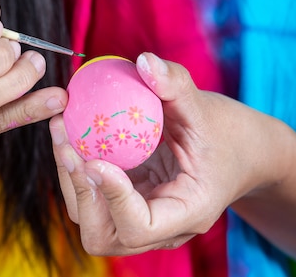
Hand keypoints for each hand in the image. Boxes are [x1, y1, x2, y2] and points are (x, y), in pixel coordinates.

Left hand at [50, 52, 288, 254]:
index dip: (112, 199)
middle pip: (102, 234)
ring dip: (69, 178)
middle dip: (79, 192)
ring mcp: (137, 217)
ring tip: (60, 131)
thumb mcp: (205, 108)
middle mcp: (158, 227)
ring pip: (88, 218)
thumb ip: (176, 85)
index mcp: (186, 214)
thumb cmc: (223, 131)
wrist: (235, 151)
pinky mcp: (122, 202)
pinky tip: (66, 130)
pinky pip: (89, 195)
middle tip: (67, 146)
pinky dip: (73, 168)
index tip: (96, 160)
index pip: (139, 227)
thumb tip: (143, 60)